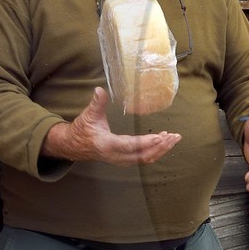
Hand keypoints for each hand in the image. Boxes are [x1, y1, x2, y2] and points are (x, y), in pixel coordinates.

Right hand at [43, 87, 181, 164]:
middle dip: (160, 146)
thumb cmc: (82, 129)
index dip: (145, 142)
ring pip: (145, 159)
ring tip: (174, 139)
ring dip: (161, 149)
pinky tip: (164, 141)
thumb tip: (99, 89)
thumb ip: (96, 103)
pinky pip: (143, 158)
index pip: (129, 145)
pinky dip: (156, 151)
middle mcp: (116, 156)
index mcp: (107, 144)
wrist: (74, 146)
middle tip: (174, 137)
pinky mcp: (125, 160)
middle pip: (142, 155)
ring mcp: (121, 160)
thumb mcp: (88, 115)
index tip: (160, 137)